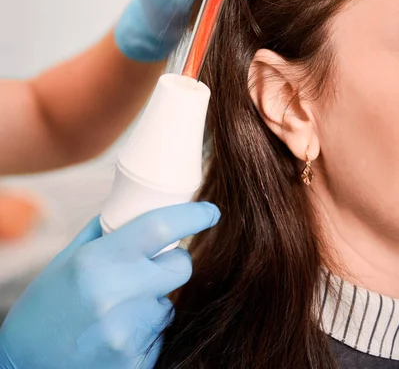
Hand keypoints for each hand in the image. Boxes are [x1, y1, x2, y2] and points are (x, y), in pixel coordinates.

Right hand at [0, 202, 219, 368]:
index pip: (160, 227)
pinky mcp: (135, 364)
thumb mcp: (66, 261)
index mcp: (97, 262)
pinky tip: (114, 335)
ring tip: (115, 311)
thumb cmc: (43, 309)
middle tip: (149, 268)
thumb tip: (137, 208)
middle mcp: (116, 297)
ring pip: (168, 304)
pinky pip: (158, 336)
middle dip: (174, 261)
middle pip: (180, 267)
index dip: (193, 215)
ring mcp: (128, 335)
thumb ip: (104, 232)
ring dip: (152, 302)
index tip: (210, 211)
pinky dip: (145, 331)